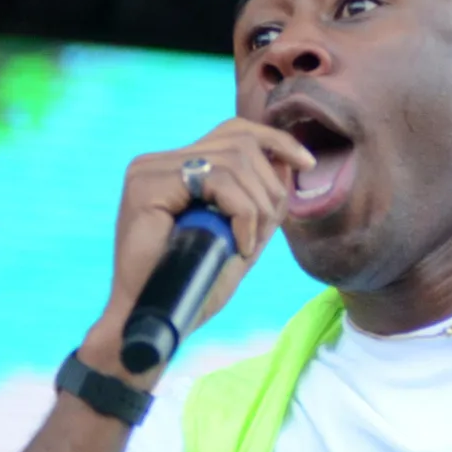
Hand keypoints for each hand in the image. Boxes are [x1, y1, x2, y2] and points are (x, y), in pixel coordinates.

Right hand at [81, 118, 314, 386]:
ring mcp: (149, 170)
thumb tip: (288, 162)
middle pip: (241, 143)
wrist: (155, 320)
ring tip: (248, 245)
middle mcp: (160, 161)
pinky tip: (238, 246)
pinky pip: (218, 181)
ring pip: (235, 161)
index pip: (234, 131)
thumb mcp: (240, 238)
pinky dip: (241, 214)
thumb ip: (260, 203)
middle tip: (262, 235)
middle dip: (269, 189)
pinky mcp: (145, 185)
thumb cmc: (194, 287)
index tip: (306, 163)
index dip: (276, 140)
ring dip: (258, 207)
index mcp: (178, 167)